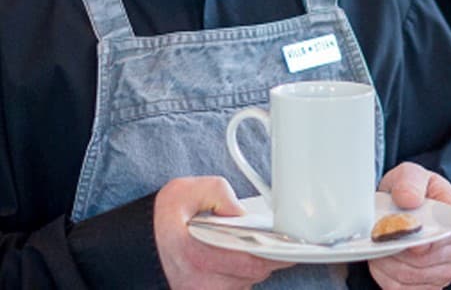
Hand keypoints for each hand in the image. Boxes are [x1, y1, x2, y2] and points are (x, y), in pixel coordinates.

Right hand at [154, 176, 294, 288]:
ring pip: (244, 285)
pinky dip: (242, 274)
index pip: (247, 262)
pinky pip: (234, 289)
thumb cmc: (166, 215)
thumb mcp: (189, 189)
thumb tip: (242, 211)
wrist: (140, 240)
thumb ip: (220, 193)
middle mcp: (197, 281)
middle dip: (269, 258)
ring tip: (258, 246)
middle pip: (251, 276)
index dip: (274, 257)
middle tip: (281, 242)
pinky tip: (244, 257)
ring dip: (254, 267)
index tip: (292, 248)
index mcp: (196, 253)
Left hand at [368, 162, 450, 289]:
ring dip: (386, 260)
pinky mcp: (430, 286)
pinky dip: (385, 275)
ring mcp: (447, 271)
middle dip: (395, 246)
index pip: (446, 233)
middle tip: (379, 232)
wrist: (413, 208)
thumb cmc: (415, 192)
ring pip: (409, 275)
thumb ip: (410, 181)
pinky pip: (402, 288)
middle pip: (423, 258)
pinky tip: (383, 258)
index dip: (421, 236)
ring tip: (379, 242)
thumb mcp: (412, 174)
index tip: (400, 230)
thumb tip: (409, 199)